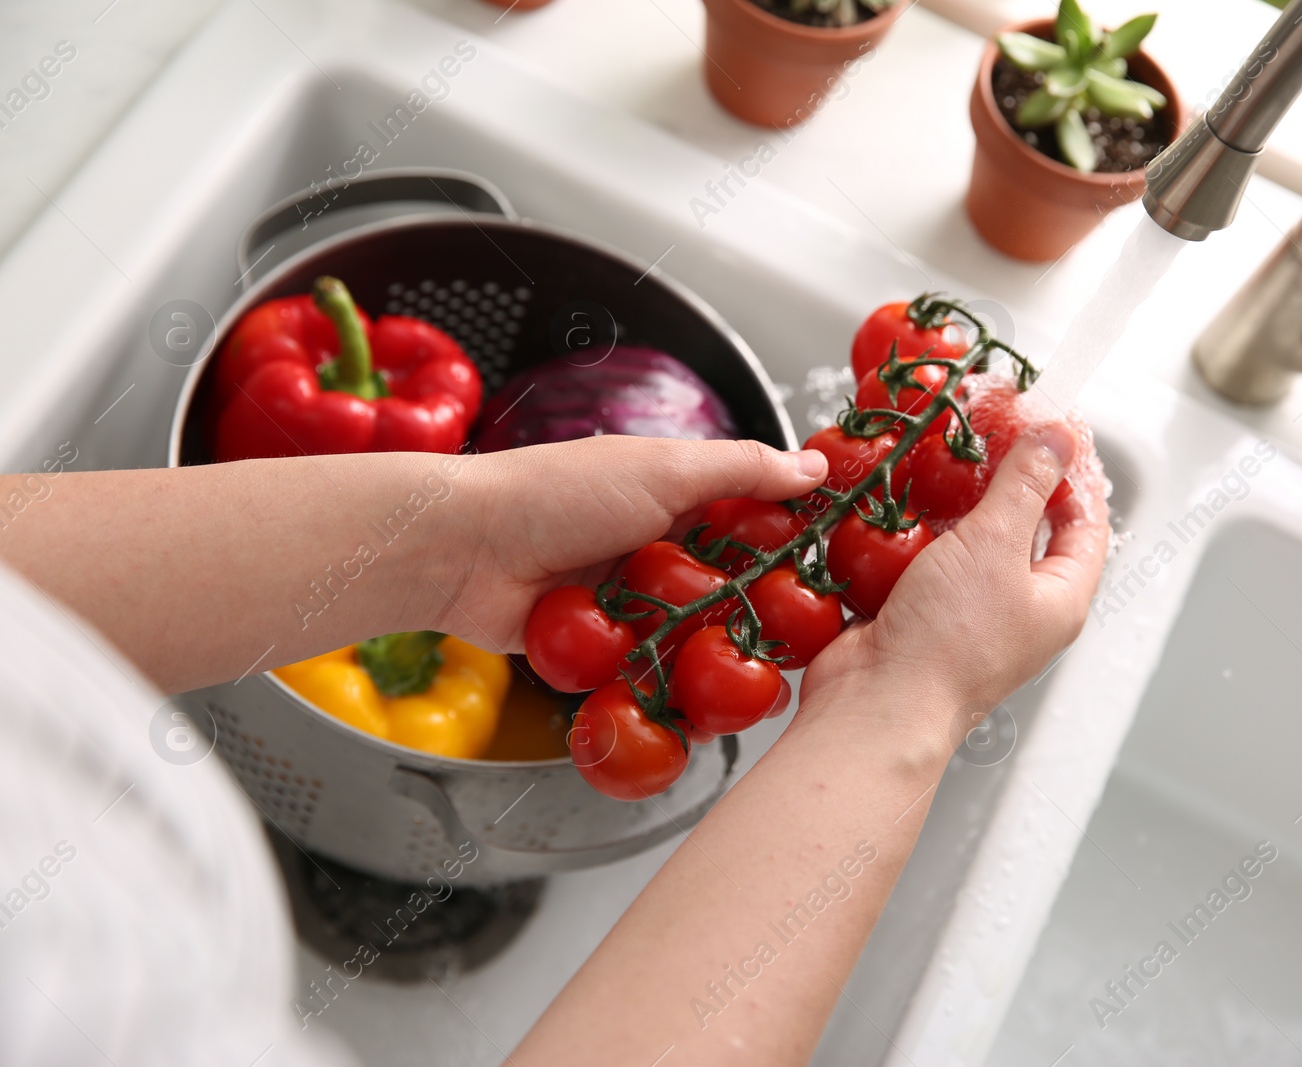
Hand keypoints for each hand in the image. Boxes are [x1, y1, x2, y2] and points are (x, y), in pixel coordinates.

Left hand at [434, 435, 827, 652]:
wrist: (463, 550)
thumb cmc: (555, 493)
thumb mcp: (662, 468)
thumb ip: (742, 470)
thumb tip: (815, 466)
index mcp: (680, 499)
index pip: (758, 525)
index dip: (796, 550)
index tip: (837, 579)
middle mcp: (663, 552)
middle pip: (735, 593)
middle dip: (764, 622)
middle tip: (800, 650)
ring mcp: (635, 605)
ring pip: (698, 641)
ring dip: (720, 663)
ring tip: (752, 690)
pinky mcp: (605, 651)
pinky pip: (651, 676)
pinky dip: (670, 690)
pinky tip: (697, 712)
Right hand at [800, 424, 1109, 737]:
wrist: (876, 703)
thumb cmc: (948, 642)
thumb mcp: (996, 543)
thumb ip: (1025, 483)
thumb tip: (1058, 438)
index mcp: (1059, 600)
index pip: (1086, 526)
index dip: (1075, 474)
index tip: (1052, 432)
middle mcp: (1018, 611)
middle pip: (1025, 530)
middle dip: (1004, 481)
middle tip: (988, 435)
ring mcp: (966, 616)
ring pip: (967, 543)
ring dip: (951, 504)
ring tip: (937, 461)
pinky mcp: (917, 616)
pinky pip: (921, 563)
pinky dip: (910, 532)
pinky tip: (897, 505)